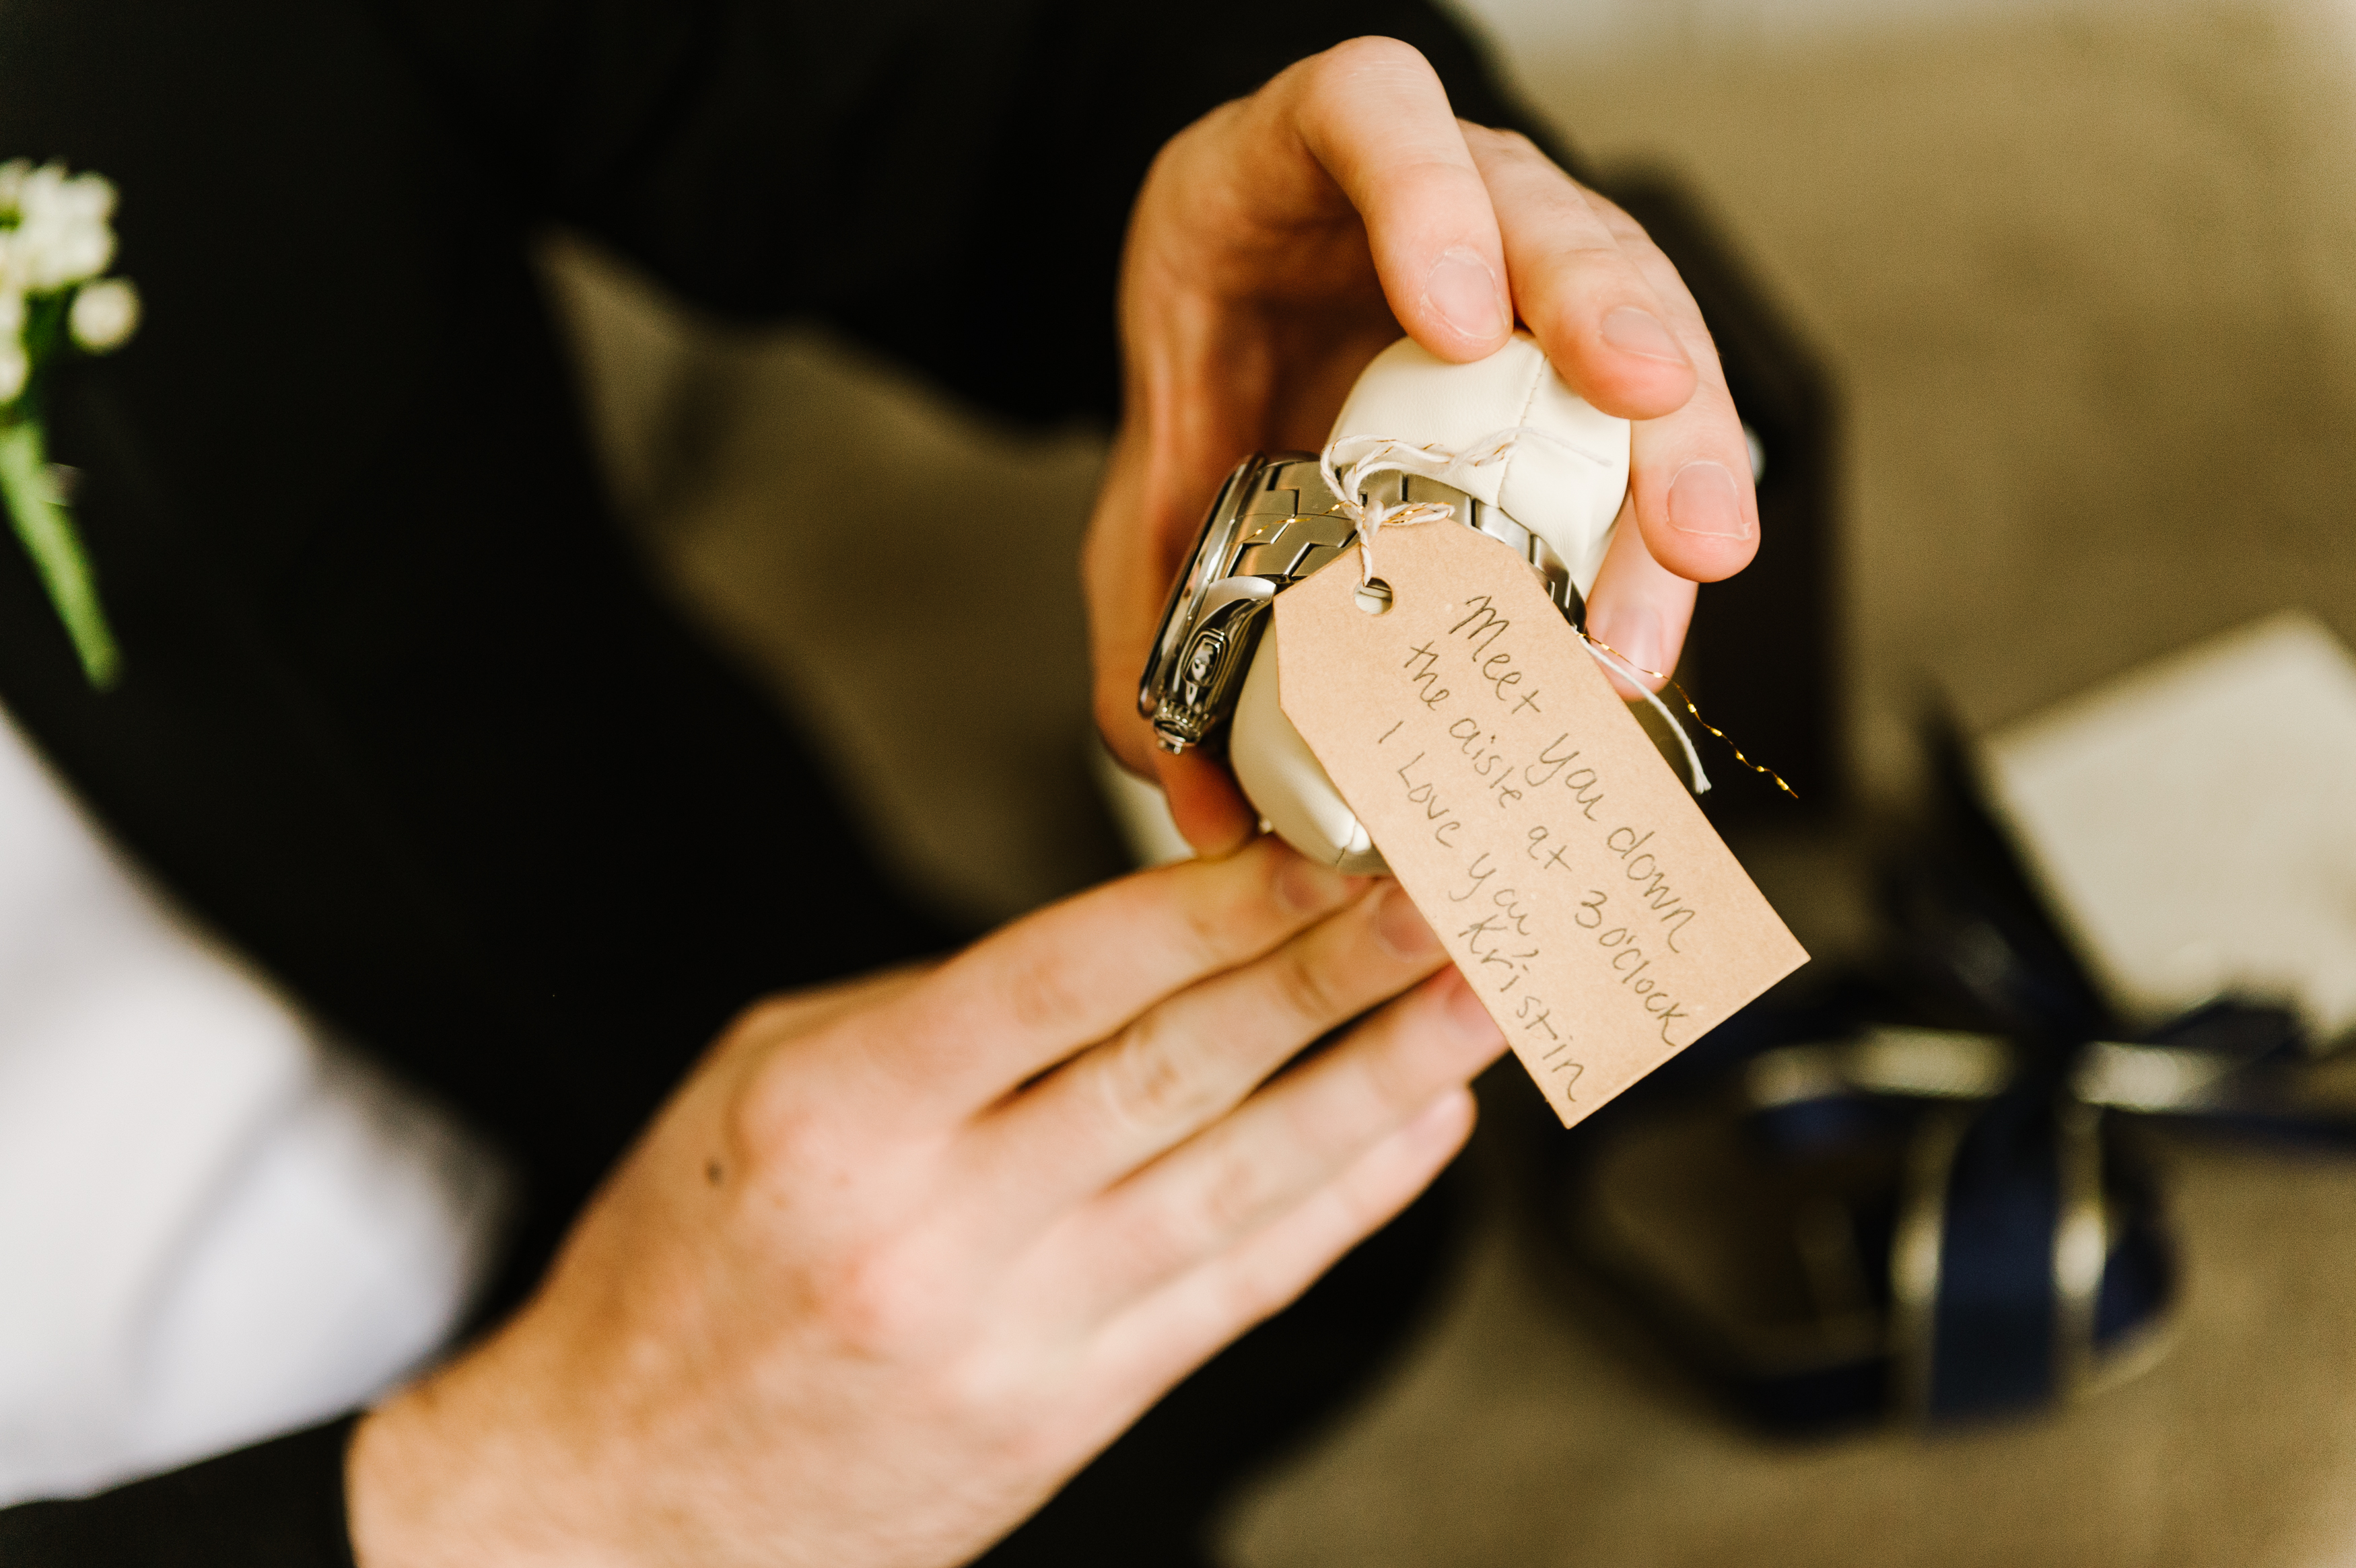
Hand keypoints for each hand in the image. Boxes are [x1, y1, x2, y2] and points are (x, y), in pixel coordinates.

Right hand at [346, 838, 1504, 1567]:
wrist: (615, 1503)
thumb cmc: (682, 1270)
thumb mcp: (761, 1082)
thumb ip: (942, 1012)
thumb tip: (1130, 949)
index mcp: (843, 1110)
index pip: (1064, 977)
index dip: (1213, 904)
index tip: (1324, 841)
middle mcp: (938, 1222)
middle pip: (1180, 1071)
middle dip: (1335, 973)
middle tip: (1452, 894)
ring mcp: (1016, 1331)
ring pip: (1243, 1186)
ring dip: (1378, 1085)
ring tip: (1482, 1005)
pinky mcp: (1069, 1412)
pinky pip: (1236, 1291)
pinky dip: (1339, 1207)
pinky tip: (1416, 1132)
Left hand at [1086, 36, 1758, 852]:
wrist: (1249, 299)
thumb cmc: (1220, 343)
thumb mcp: (1158, 446)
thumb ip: (1152, 601)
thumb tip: (1204, 798)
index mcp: (1318, 154)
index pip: (1376, 117)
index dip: (1427, 205)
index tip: (1454, 323)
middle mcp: (1458, 185)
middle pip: (1553, 222)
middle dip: (1610, 331)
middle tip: (1639, 432)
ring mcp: (1541, 255)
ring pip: (1642, 311)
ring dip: (1676, 442)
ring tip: (1689, 559)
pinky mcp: (1589, 339)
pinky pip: (1652, 404)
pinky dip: (1665, 501)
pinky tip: (1671, 591)